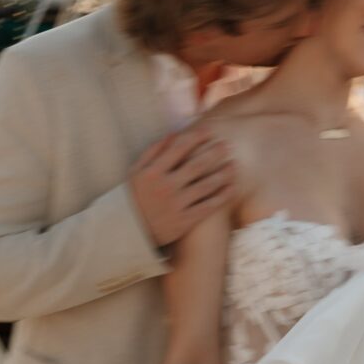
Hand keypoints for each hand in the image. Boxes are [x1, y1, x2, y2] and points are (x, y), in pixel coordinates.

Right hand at [129, 126, 235, 246]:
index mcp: (153, 172)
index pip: (179, 149)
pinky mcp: (184, 222)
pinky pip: (207, 206)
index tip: (209, 131)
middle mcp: (165, 187)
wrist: (129, 232)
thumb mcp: (136, 172)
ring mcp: (176, 205)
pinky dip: (221, 196)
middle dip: (215, 153)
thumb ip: (153, 151)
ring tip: (233, 165)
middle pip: (197, 165)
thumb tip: (174, 133)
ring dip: (222, 174)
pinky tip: (231, 187)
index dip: (196, 137)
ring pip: (206, 186)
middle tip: (227, 146)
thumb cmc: (134, 197)